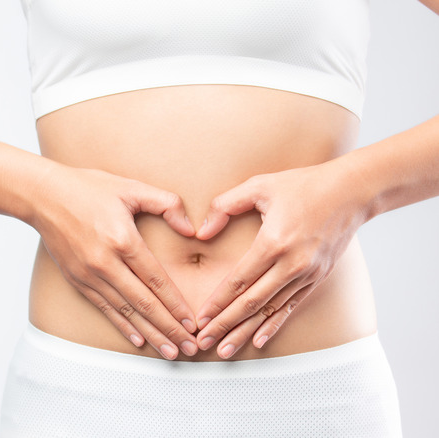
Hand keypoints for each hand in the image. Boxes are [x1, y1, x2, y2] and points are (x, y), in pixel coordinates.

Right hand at [30, 165, 198, 358]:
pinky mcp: (77, 280)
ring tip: (170, 351)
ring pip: (125, 312)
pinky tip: (139, 339)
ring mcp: (89, 274)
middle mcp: (105, 262)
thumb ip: (166, 203)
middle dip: (169, 328)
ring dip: (150, 334)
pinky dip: (123, 326)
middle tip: (190, 347)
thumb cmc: (88, 188)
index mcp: (122, 239)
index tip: (193, 322)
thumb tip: (192, 229)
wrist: (43, 196)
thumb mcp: (131, 187)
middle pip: (144, 303)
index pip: (156, 280)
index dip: (176, 304)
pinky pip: (104, 308)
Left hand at [192, 161, 368, 358]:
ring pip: (270, 310)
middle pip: (252, 303)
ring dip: (245, 332)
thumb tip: (201, 232)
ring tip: (224, 350)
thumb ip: (225, 205)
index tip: (200, 319)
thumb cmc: (303, 184)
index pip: (239, 281)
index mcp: (274, 242)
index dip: (218, 303)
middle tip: (203, 342)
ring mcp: (307, 274)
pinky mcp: (318, 278)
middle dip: (225, 325)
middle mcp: (292, 264)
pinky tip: (258, 341)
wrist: (353, 191)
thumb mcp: (259, 185)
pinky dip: (274, 325)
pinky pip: (291, 307)